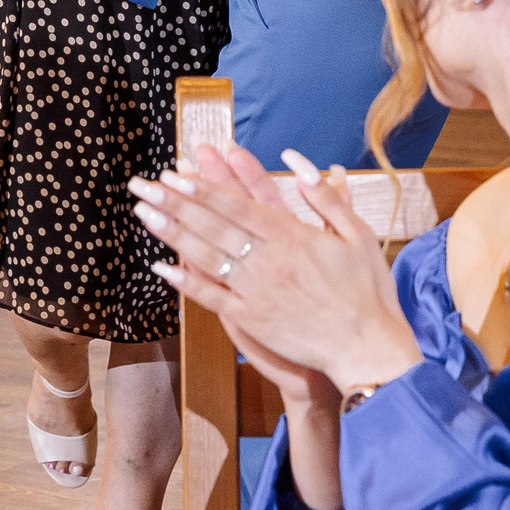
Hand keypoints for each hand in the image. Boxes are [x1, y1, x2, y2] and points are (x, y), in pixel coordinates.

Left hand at [132, 145, 424, 390]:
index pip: (237, 204)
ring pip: (206, 255)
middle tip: (142, 183)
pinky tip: (161, 266)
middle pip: (212, 224)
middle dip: (174, 201)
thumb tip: (299, 161)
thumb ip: (326, 198)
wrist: (366, 348)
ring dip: (171, 231)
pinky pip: (212, 297)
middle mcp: (268, 259)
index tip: (175, 171)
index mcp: (292, 235)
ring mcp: (256, 291)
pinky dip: (185, 281)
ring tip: (143, 212)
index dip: (203, 186)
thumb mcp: (357, 234)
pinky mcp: (252, 320)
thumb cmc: (367, 290)